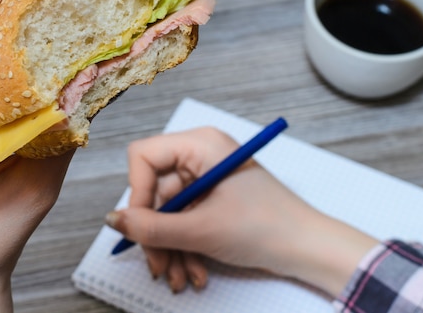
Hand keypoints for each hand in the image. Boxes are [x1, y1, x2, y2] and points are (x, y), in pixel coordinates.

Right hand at [105, 127, 377, 294]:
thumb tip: (113, 220)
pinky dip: (186, 246)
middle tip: (159, 268)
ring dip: (171, 248)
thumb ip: (151, 227)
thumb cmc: (264, 228)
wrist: (309, 248)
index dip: (136, 192)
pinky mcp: (214, 198)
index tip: (140, 227)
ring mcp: (207, 177)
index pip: (143, 156)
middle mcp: (200, 154)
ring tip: (181, 279)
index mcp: (200, 143)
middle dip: (156, 235)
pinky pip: (186, 219)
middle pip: (155, 191)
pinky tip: (194, 273)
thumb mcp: (200, 230)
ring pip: (169, 212)